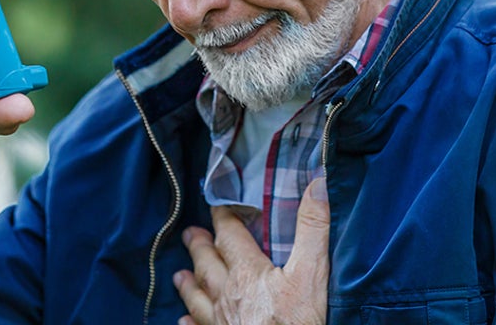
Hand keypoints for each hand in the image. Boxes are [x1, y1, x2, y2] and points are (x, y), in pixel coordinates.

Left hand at [174, 178, 329, 324]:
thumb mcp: (312, 272)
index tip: (217, 205)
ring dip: (190, 284)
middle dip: (200, 247)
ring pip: (200, 298)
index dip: (224, 218)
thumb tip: (317, 184)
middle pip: (208, 265)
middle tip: (190, 234)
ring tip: (179, 274)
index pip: (230, 237)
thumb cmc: (297, 324)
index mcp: (247, 273)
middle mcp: (228, 296)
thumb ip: (312, 228)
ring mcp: (222, 324)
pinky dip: (191, 323)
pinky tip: (185, 321)